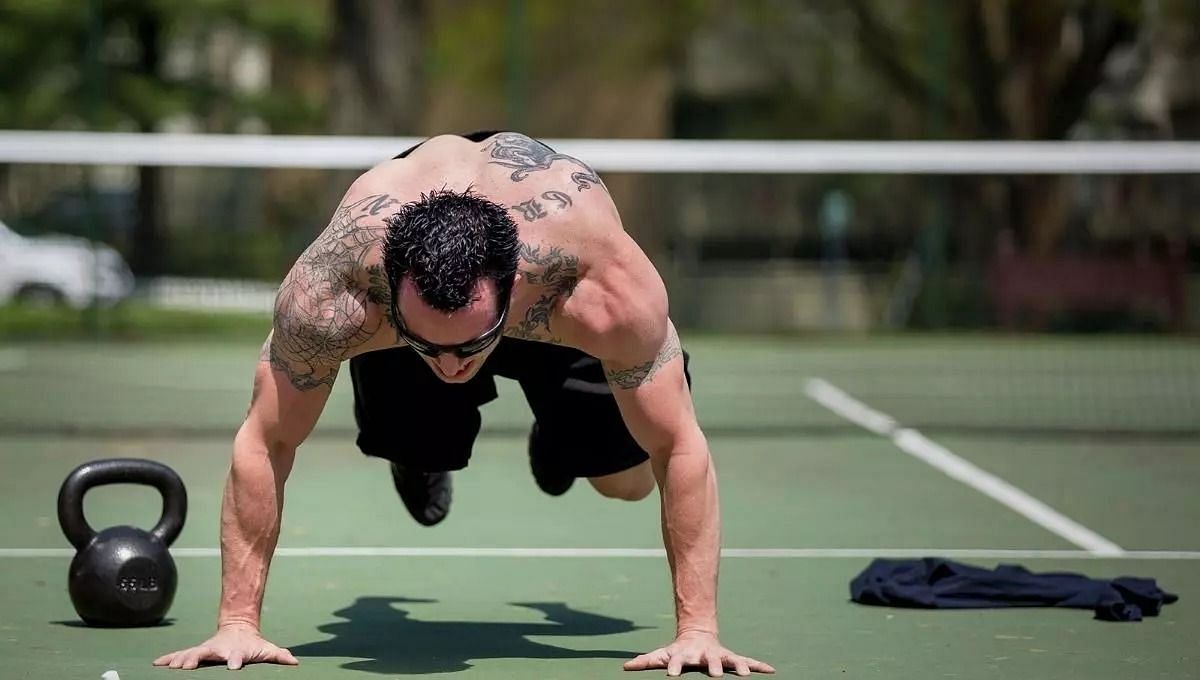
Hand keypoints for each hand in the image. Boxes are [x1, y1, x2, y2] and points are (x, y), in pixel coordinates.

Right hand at [153, 623, 298, 669]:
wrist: (239, 630)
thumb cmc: (253, 646)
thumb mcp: (266, 650)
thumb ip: (279, 655)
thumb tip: (295, 661)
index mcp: (235, 652)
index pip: (236, 657)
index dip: (235, 662)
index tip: (233, 667)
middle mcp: (218, 650)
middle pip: (207, 654)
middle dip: (197, 659)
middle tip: (188, 666)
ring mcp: (206, 650)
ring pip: (191, 654)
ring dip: (180, 660)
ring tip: (171, 666)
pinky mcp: (197, 653)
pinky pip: (181, 656)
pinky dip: (169, 659)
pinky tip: (157, 664)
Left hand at [624, 630, 774, 675]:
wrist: (698, 636)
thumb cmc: (677, 652)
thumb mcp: (661, 656)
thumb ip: (645, 662)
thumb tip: (625, 667)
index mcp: (686, 657)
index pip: (679, 663)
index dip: (675, 669)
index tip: (672, 676)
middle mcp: (705, 657)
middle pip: (710, 663)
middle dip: (713, 668)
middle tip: (715, 676)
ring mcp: (720, 657)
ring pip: (731, 661)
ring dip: (739, 667)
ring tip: (745, 675)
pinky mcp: (732, 659)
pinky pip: (748, 662)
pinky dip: (759, 666)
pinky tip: (771, 670)